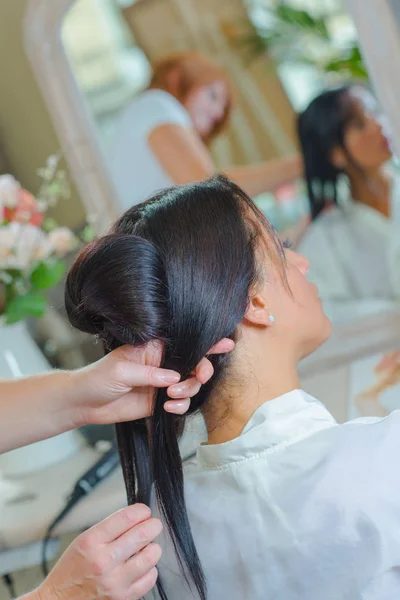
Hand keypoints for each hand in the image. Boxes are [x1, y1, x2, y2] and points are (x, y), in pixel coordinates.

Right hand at [36, 505, 161, 599]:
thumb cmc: (71, 569)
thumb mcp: (83, 540)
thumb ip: (109, 528)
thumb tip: (137, 517)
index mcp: (91, 541)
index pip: (126, 518)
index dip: (141, 511)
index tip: (145, 511)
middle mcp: (103, 561)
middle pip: (142, 535)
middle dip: (153, 526)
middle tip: (154, 525)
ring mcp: (114, 581)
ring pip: (150, 557)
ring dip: (153, 548)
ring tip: (149, 546)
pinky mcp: (122, 598)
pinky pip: (149, 579)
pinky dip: (150, 569)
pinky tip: (143, 566)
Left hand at [70, 339, 234, 426]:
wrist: (85, 404)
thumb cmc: (98, 378)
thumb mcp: (122, 370)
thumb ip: (150, 373)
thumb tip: (174, 378)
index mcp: (154, 347)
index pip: (183, 340)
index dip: (206, 341)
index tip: (225, 342)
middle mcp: (162, 363)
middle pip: (194, 363)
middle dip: (201, 370)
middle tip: (199, 377)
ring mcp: (163, 383)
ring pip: (191, 384)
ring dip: (188, 391)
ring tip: (171, 397)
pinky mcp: (160, 401)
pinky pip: (181, 403)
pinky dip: (180, 406)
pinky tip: (168, 408)